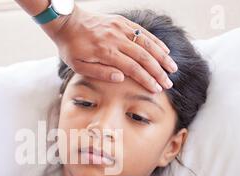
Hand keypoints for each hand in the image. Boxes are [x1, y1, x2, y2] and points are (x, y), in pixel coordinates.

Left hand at [44, 6, 176, 92]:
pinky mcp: (122, 22)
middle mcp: (116, 39)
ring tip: (172, 68)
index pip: (133, 68)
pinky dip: (155, 41)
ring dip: (162, 56)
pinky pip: (142, 32)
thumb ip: (100, 73)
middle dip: (158, 72)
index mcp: (106, 53)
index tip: (157, 89)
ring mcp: (120, 29)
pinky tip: (164, 50)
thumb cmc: (71, 47)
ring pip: (147, 43)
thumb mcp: (79, 65)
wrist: (66, 22)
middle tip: (169, 84)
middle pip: (144, 57)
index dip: (147, 79)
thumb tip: (121, 79)